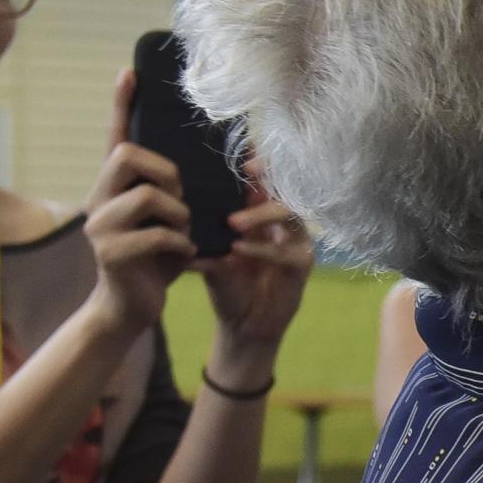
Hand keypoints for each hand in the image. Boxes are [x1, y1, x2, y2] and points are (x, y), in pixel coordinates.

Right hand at [81, 71, 197, 340]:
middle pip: (127, 156)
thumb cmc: (156, 260)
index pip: (115, 137)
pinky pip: (157, 233)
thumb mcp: (168, 220)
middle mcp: (98, 200)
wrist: (131, 308)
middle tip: (180, 200)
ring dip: (178, 213)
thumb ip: (175, 193)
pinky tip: (184, 254)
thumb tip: (208, 166)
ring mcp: (99, 227)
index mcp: (113, 188)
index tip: (130, 72)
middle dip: (165, 172)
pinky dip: (180, 243)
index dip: (122, 105)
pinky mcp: (111, 253)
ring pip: (147, 195)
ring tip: (183, 232)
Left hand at [199, 158, 313, 361]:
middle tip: (246, 174)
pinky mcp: (302, 264)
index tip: (240, 157)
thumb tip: (180, 205)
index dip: (259, 164)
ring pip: (289, 214)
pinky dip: (263, 249)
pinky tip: (240, 249)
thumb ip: (206, 231)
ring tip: (232, 222)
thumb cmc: (229, 284)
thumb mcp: (212, 254)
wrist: (244, 324)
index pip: (266, 179)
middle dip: (268, 177)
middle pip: (285, 187)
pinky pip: (286, 251)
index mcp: (262, 212)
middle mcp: (284, 221)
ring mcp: (297, 240)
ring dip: (261, 214)